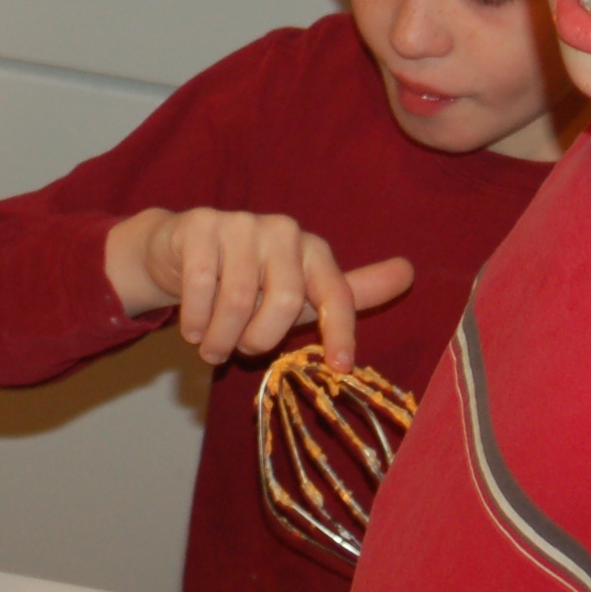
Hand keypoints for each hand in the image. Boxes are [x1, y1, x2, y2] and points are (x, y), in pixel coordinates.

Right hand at [101, 207, 414, 368]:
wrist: (179, 252)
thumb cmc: (246, 280)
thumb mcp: (298, 296)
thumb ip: (349, 291)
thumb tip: (410, 272)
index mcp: (312, 250)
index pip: (336, 292)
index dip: (341, 331)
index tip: (339, 367)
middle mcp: (283, 230)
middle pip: (284, 301)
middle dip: (259, 340)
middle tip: (240, 352)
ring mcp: (241, 224)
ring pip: (238, 298)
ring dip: (221, 338)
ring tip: (211, 348)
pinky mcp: (201, 225)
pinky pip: (202, 285)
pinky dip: (196, 320)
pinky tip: (192, 329)